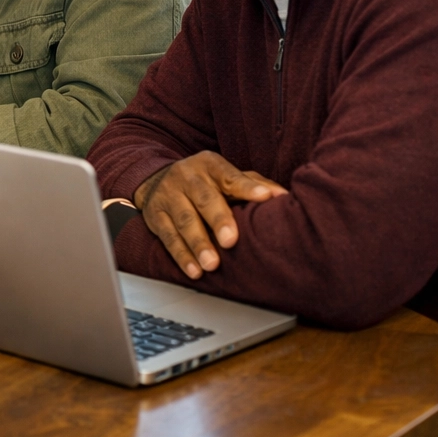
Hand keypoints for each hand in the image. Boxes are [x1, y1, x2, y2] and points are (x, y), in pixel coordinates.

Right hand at [133, 152, 287, 278]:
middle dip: (218, 220)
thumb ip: (253, 184)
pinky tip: (194, 271)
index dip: (247, 188)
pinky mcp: (155, 216)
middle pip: (204, 198)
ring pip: (184, 220)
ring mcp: (168, 196)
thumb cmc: (203, 182)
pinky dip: (181, 255)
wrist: (154, 179)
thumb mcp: (225, 176)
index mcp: (210, 166)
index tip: (264, 197)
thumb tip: (283, 196)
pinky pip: (168, 237)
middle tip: (230, 241)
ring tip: (212, 265)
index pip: (230, 176)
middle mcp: (187, 177)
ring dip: (198, 244)